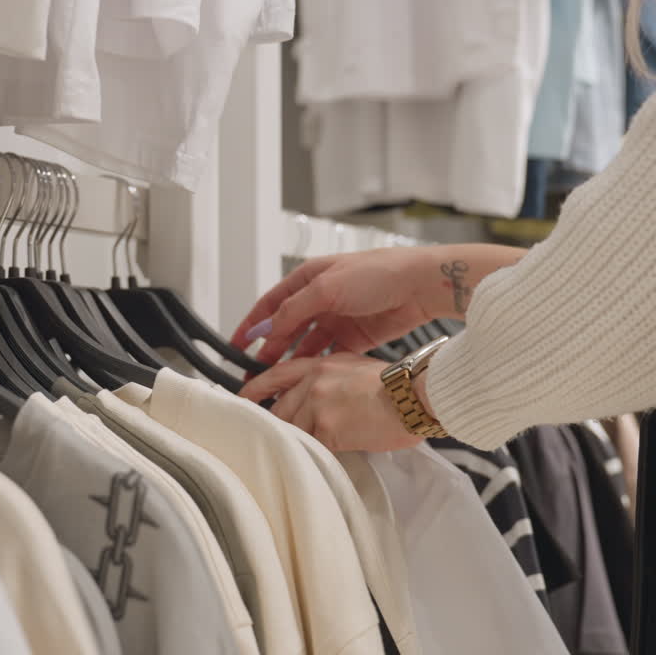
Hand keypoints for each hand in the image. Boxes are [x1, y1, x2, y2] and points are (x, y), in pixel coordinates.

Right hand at [231, 243, 525, 365]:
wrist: (421, 285)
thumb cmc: (378, 274)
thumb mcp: (327, 288)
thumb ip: (294, 310)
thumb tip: (268, 331)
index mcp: (309, 279)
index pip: (270, 305)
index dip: (251, 325)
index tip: (234, 346)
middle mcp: (321, 298)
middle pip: (286, 328)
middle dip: (268, 350)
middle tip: (253, 373)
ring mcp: (338, 318)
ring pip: (305, 344)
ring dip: (291, 361)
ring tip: (276, 381)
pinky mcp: (355, 336)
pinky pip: (328, 354)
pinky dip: (316, 366)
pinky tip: (306, 379)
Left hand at [238, 352, 424, 452]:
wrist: (412, 397)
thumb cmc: (398, 388)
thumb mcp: (358, 370)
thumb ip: (332, 381)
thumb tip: (321, 402)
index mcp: (322, 364)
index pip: (277, 374)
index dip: (256, 388)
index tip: (244, 398)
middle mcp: (314, 380)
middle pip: (279, 408)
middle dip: (278, 426)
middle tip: (278, 439)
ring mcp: (317, 403)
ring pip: (291, 429)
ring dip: (298, 443)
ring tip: (309, 452)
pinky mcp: (325, 426)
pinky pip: (309, 446)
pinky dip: (313, 455)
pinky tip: (321, 458)